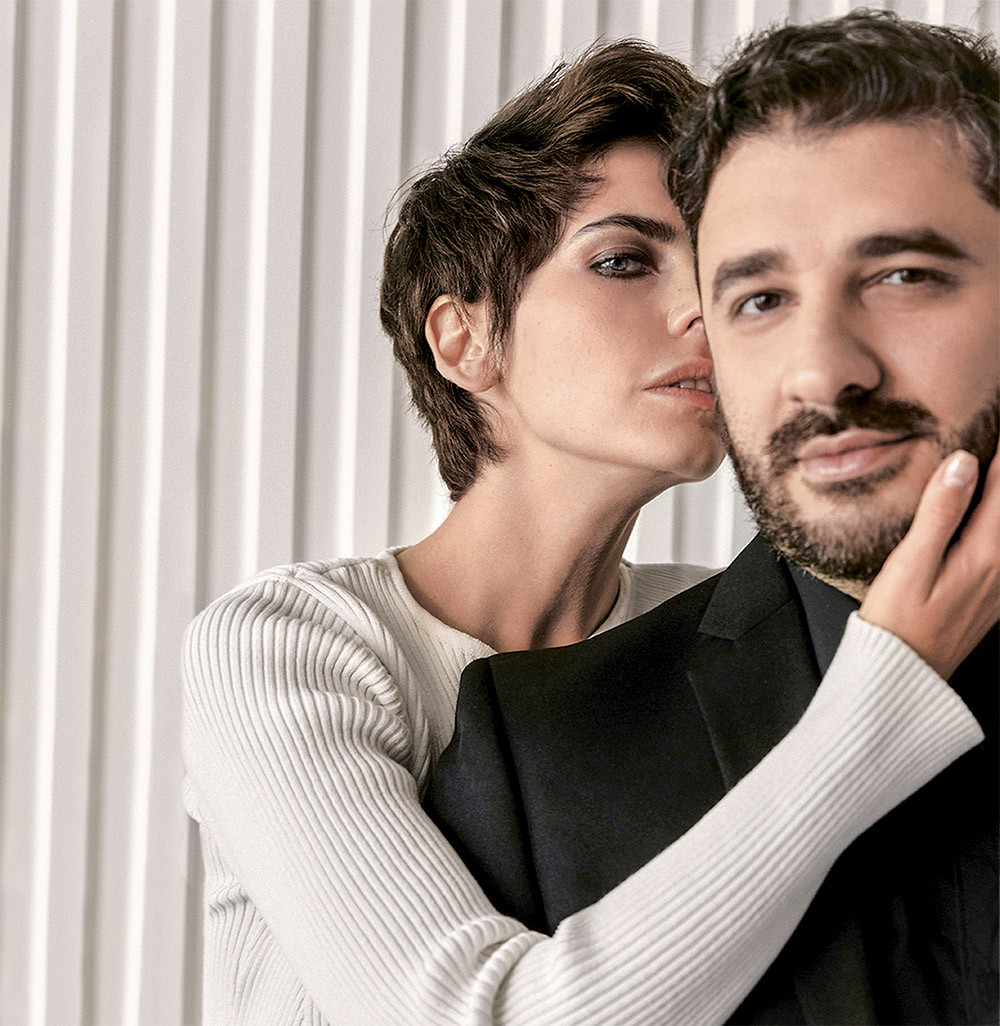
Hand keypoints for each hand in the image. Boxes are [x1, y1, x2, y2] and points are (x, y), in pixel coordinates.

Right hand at [860, 449, 999, 678]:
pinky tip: (986, 514)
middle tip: (998, 440)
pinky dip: (999, 522)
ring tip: (995, 473)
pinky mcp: (995, 593)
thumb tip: (962, 463)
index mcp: (985, 552)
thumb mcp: (910, 564)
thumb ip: (939, 511)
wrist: (904, 674)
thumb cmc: (897, 623)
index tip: (999, 423)